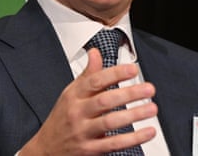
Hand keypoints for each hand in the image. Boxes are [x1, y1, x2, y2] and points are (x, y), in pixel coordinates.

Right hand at [19, 48, 157, 154]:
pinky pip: (113, 144)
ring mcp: (83, 132)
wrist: (46, 149)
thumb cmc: (62, 118)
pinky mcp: (90, 150)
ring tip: (151, 108)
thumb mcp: (71, 93)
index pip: (94, 81)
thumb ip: (87, 74)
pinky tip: (148, 132)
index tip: (132, 69)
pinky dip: (133, 139)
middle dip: (128, 93)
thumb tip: (95, 53)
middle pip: (104, 100)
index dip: (114, 74)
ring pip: (110, 122)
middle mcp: (77, 113)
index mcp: (74, 96)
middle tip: (148, 88)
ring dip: (133, 115)